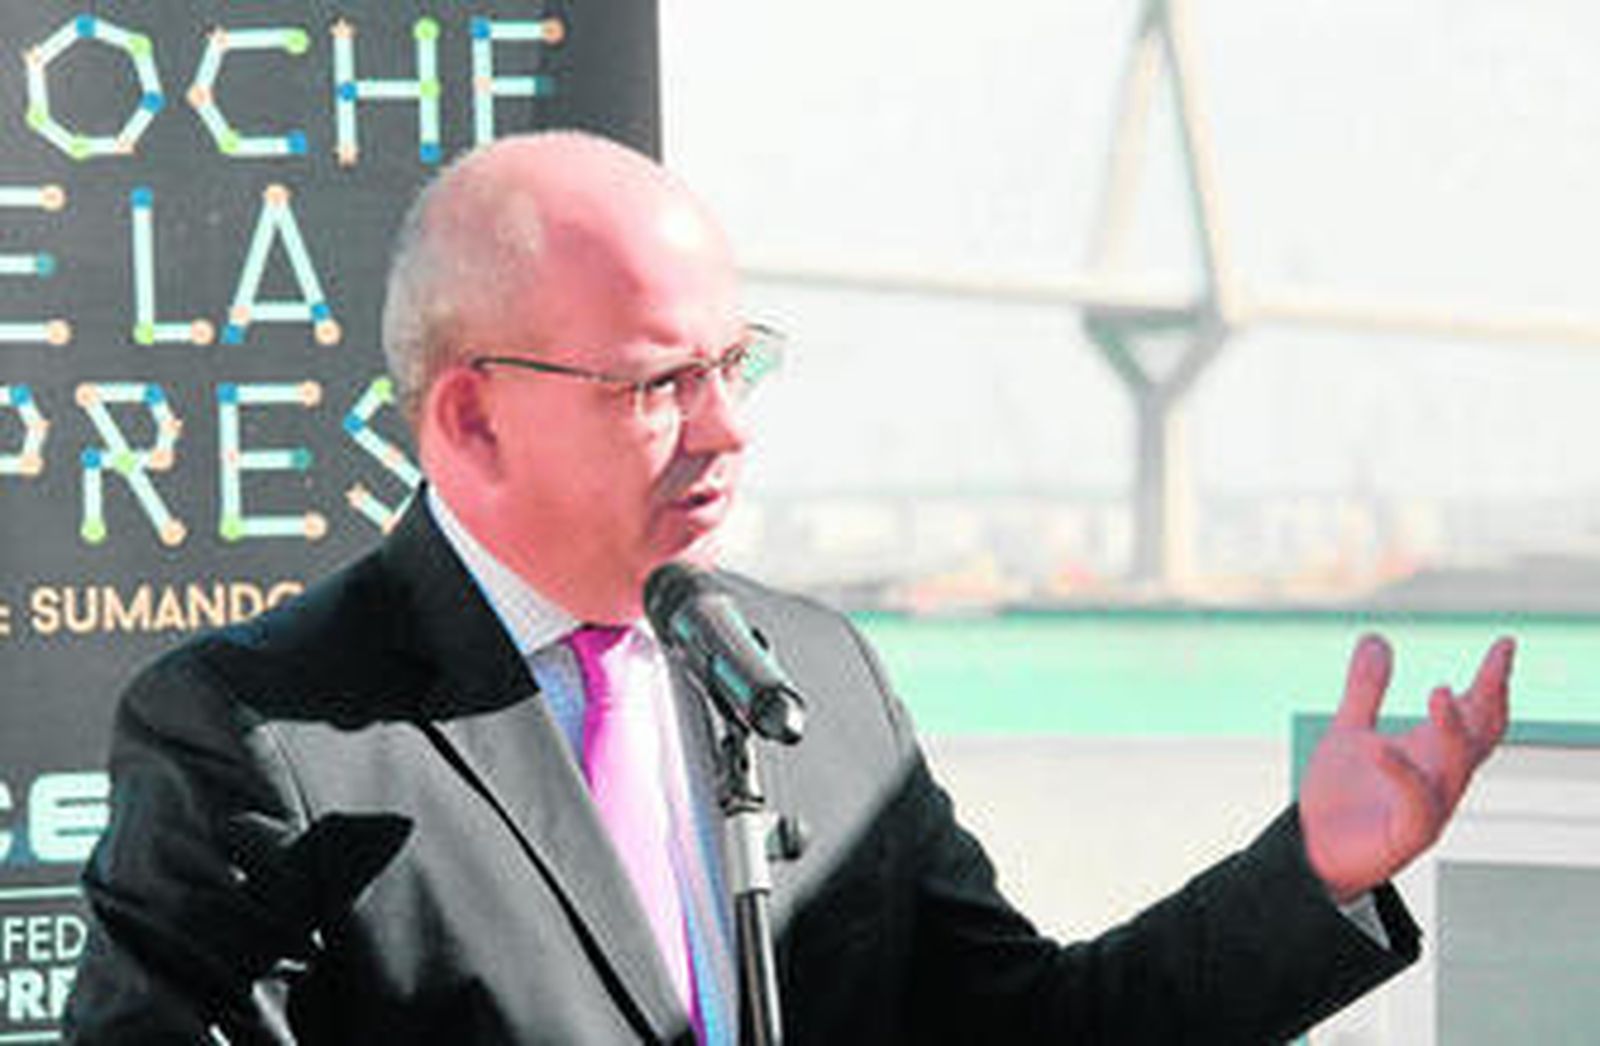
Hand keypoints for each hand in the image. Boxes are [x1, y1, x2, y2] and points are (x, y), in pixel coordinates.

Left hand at [1299, 634, 1513, 903]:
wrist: (1312, 851)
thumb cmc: (1341, 795)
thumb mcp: (1348, 731)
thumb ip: (1365, 689)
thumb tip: (1376, 638)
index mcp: (1432, 752)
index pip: (1477, 714)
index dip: (1493, 681)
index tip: (1505, 643)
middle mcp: (1440, 778)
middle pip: (1482, 737)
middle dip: (1492, 699)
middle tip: (1498, 661)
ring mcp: (1430, 808)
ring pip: (1457, 767)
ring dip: (1454, 730)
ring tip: (1441, 692)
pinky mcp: (1408, 836)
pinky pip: (1416, 803)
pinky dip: (1400, 772)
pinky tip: (1378, 747)